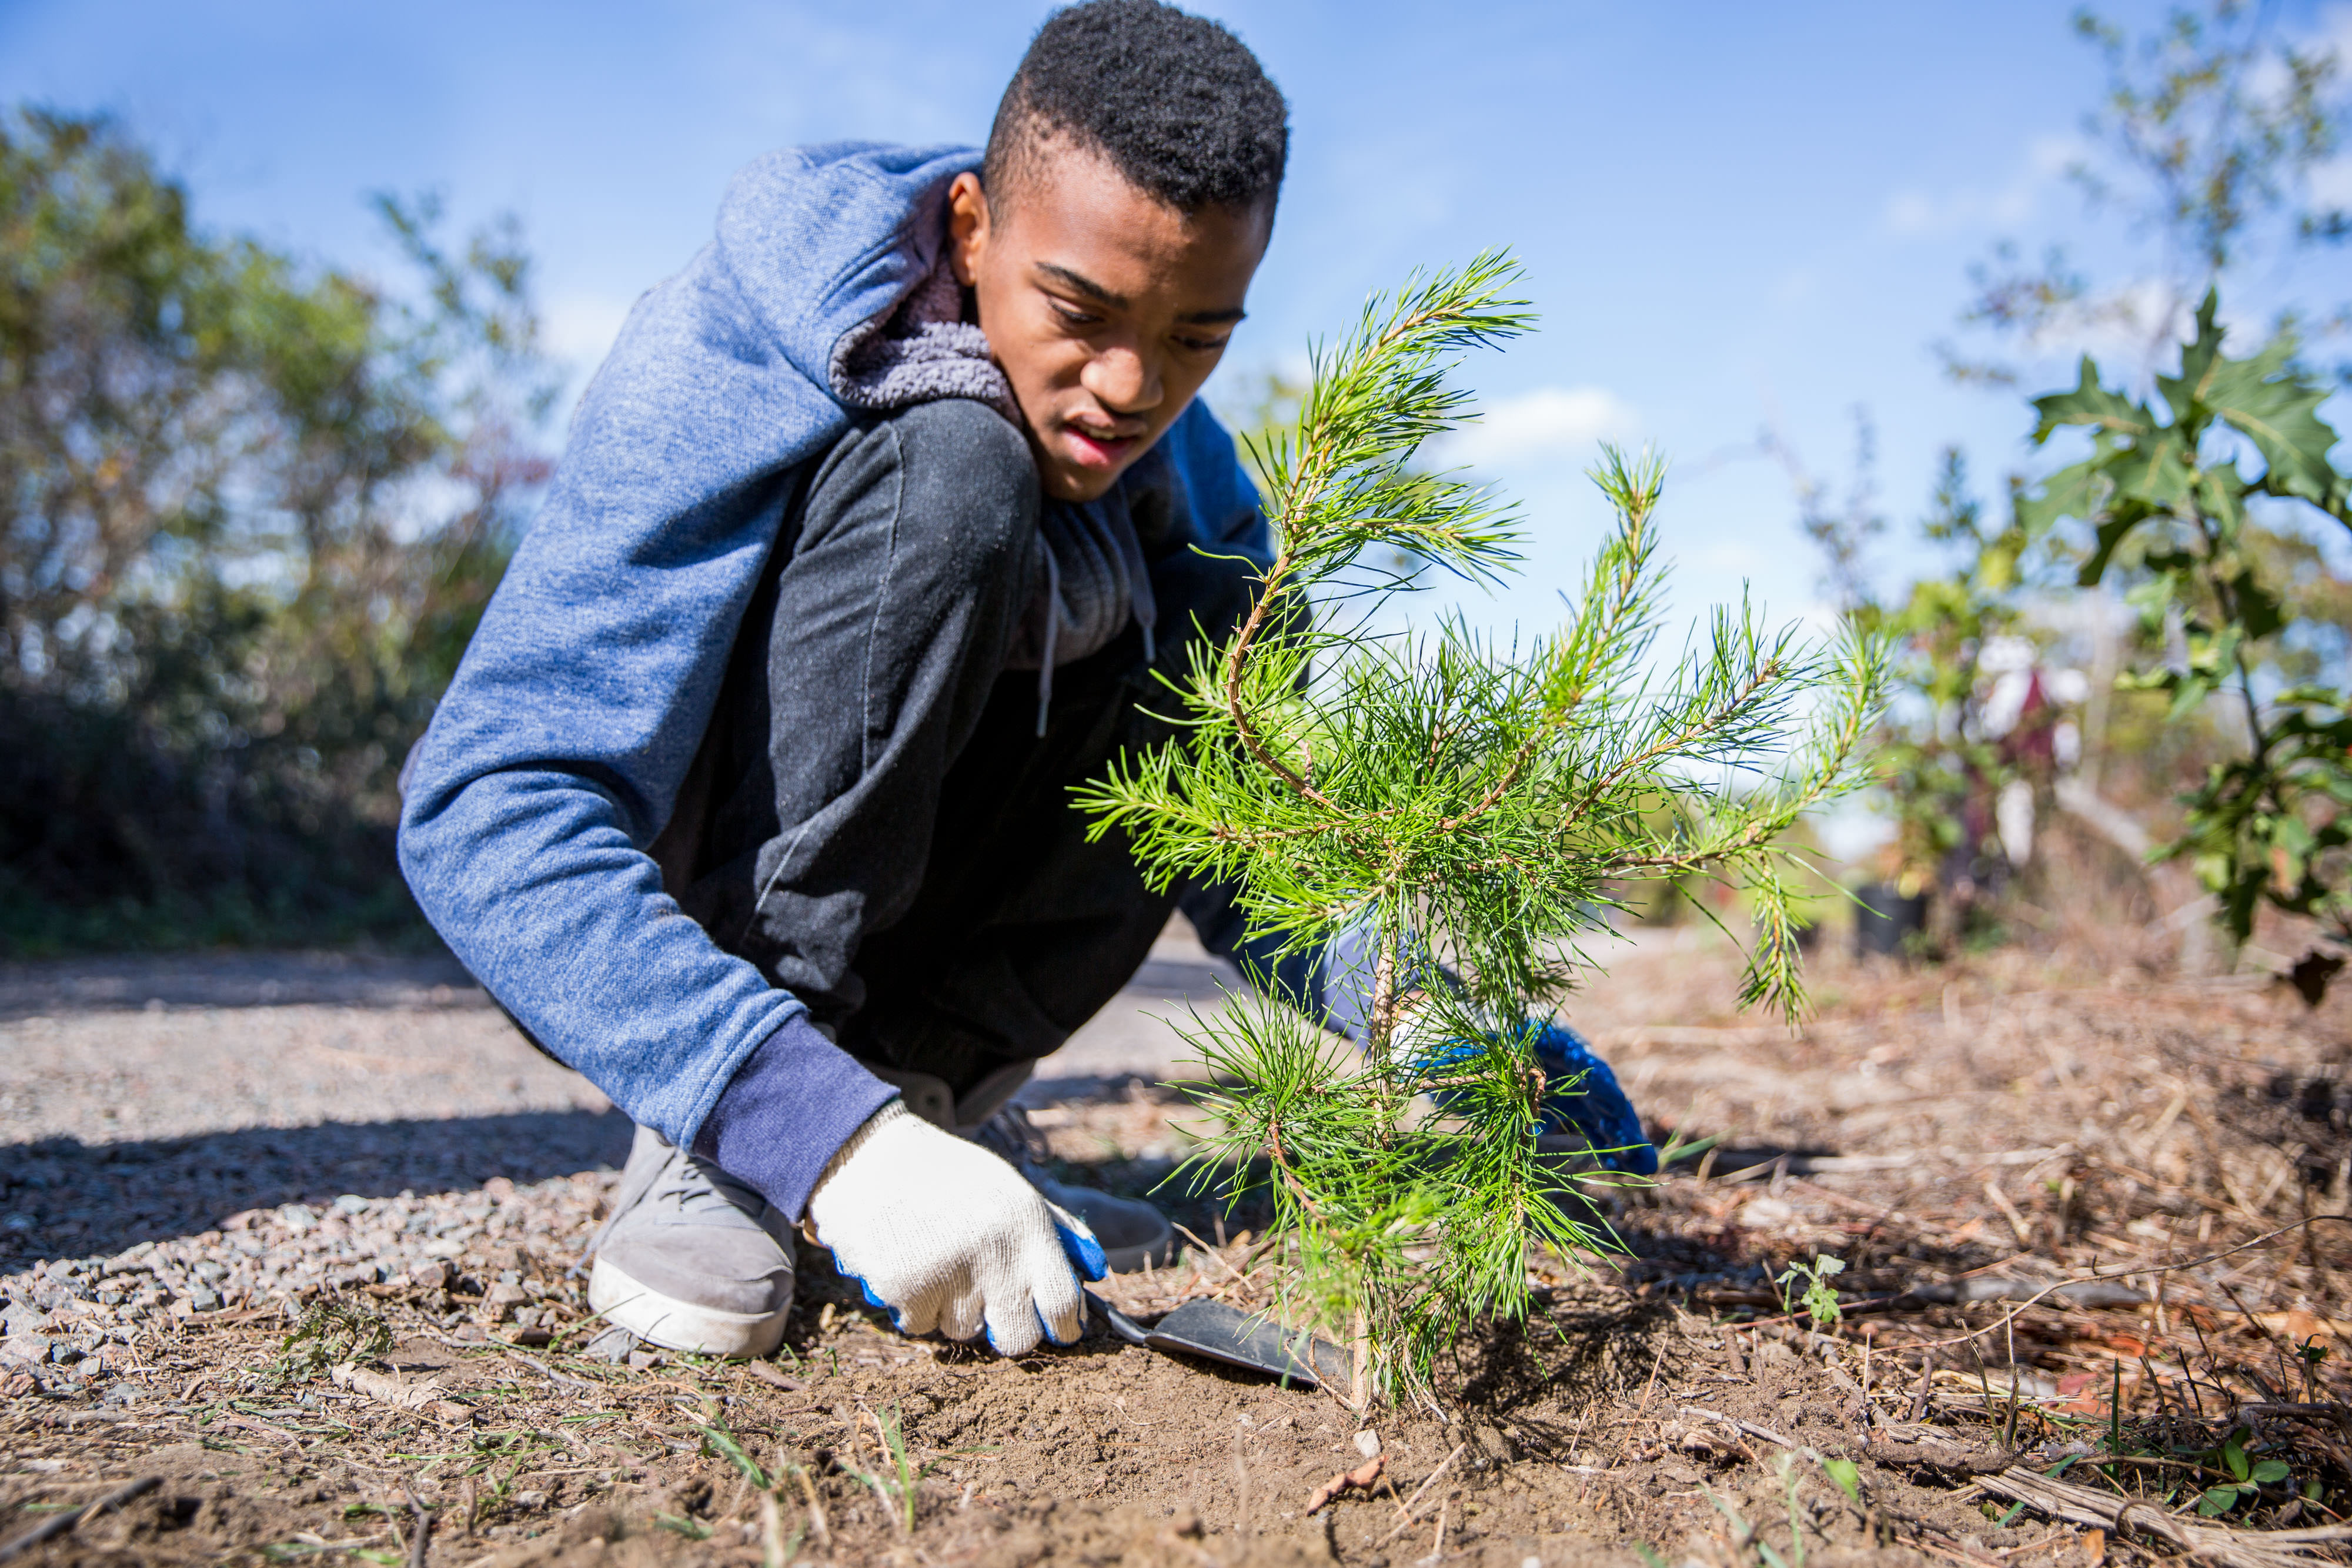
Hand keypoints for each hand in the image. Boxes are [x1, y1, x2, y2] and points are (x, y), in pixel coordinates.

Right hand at [803, 1102, 1106, 1353]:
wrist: (867, 1155)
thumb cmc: (946, 1175)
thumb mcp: (1010, 1188)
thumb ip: (1056, 1229)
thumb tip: (1096, 1271)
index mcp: (1027, 1224)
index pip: (1063, 1303)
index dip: (1064, 1326)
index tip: (1059, 1330)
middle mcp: (993, 1252)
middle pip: (1018, 1338)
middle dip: (1007, 1329)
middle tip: (989, 1303)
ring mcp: (948, 1274)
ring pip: (964, 1331)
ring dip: (953, 1310)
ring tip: (938, 1260)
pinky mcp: (904, 1290)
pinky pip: (920, 1327)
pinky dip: (913, 1306)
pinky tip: (907, 1263)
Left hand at [1407, 1011, 1656, 1175]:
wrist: (1422, 1041)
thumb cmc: (1441, 1038)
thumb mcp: (1463, 1051)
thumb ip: (1495, 1069)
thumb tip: (1528, 1101)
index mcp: (1541, 1032)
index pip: (1584, 1061)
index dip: (1605, 1091)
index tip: (1622, 1119)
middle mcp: (1553, 1054)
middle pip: (1597, 1089)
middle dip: (1622, 1124)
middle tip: (1644, 1160)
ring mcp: (1550, 1077)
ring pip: (1592, 1109)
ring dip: (1615, 1137)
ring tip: (1641, 1170)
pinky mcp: (1539, 1099)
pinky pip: (1575, 1120)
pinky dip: (1593, 1140)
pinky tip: (1612, 1164)